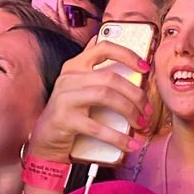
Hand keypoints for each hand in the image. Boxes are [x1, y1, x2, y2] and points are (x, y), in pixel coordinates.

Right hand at [26, 38, 150, 163]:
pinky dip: (118, 137)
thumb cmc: (71, 114)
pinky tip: (129, 145)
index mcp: (75, 66)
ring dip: (129, 111)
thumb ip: (98, 75)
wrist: (46, 141)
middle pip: (110, 78)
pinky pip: (97, 127)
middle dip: (135, 94)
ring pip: (105, 96)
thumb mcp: (82, 90)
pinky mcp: (64, 119)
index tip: (145, 67)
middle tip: (147, 110)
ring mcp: (64, 97)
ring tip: (141, 125)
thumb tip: (126, 62)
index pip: (103, 48)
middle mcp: (69, 77)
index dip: (127, 54)